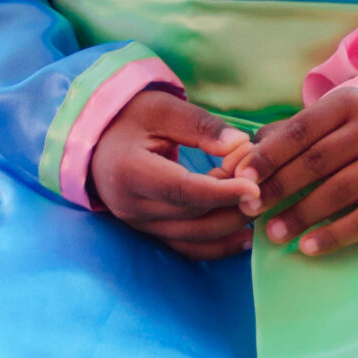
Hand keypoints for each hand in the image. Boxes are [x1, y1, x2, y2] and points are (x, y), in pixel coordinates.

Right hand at [89, 89, 255, 259]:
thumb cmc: (131, 117)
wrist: (97, 138)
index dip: (222, 192)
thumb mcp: (164, 108)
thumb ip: (202, 126)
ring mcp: (138, 223)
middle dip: (233, 203)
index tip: (255, 187)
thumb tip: (241, 145)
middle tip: (260, 179)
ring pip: (194, 237)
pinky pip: (187, 248)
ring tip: (257, 201)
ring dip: (230, 222)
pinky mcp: (149, 231)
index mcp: (129, 171)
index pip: (182, 190)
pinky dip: (218, 247)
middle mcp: (130, 206)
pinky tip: (245, 236)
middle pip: (193, 216)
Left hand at [244, 87, 357, 255]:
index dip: (269, 156)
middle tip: (251, 209)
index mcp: (349, 104)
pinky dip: (335, 235)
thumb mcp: (329, 120)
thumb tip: (244, 160)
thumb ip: (288, 136)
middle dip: (279, 188)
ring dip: (302, 215)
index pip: (301, 131)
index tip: (242, 178)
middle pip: (317, 162)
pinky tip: (308, 247)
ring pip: (339, 191)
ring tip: (273, 233)